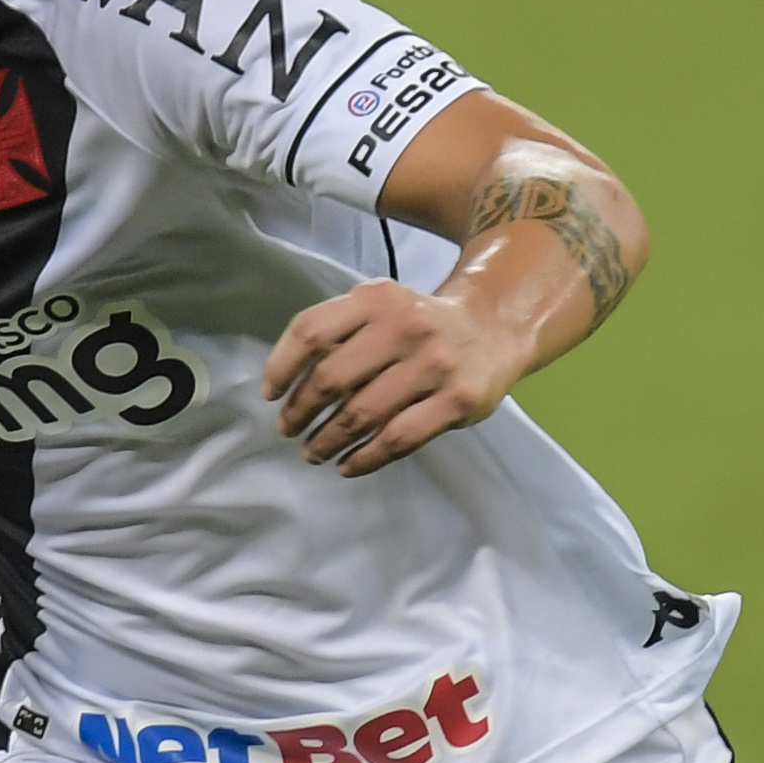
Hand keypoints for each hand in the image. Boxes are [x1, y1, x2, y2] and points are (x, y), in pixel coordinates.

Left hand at [263, 280, 534, 477]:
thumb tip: (285, 384)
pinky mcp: (457, 400)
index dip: (282, 367)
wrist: (493, 329)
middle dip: (300, 410)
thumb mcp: (380, 307)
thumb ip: (338, 331)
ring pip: (362, 414)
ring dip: (327, 440)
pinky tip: (348, 464)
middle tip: (288, 429)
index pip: (312, 331)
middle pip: (332, 377)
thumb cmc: (419, 325)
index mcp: (377, 298)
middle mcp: (405, 325)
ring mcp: (435, 364)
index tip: (271, 394)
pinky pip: (397, 439)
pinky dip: (365, 458)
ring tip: (313, 452)